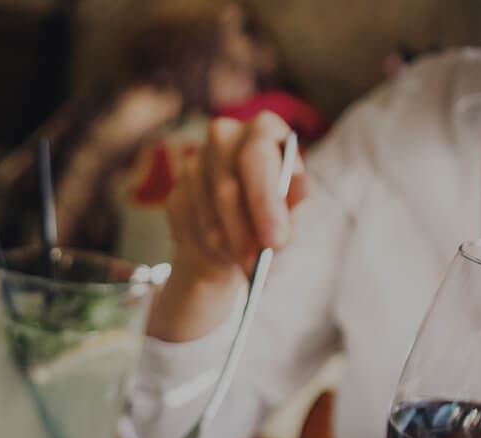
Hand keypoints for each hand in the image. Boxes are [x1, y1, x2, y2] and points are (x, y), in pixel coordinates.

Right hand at [152, 110, 307, 341]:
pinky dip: (209, 248)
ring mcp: (194, 163)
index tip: (275, 240)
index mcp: (263, 128)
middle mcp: (224, 137)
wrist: (236, 231)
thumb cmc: (272, 212)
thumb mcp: (291, 207)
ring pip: (208, 214)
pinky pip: (190, 227)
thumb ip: (295, 200)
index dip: (265, 200)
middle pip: (226, 186)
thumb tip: (304, 187)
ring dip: (228, 246)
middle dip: (244, 232)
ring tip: (248, 266)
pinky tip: (224, 254)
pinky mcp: (177, 191)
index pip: (256, 157)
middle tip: (256, 265)